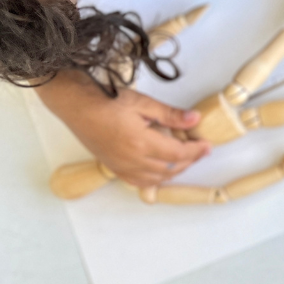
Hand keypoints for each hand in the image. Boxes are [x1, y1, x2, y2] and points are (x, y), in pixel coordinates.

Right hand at [36, 72, 210, 186]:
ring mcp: (122, 167)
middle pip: (171, 169)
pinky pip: (140, 182)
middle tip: (199, 150)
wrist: (76, 106)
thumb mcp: (143, 103)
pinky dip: (155, 179)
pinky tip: (161, 170)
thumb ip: (171, 115)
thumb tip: (195, 119)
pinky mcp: (114, 169)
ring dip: (174, 170)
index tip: (207, 146)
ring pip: (157, 178)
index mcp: (141, 143)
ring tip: (184, 158)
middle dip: (189, 161)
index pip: (178, 154)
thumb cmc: (107, 101)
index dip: (196, 151)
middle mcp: (132, 160)